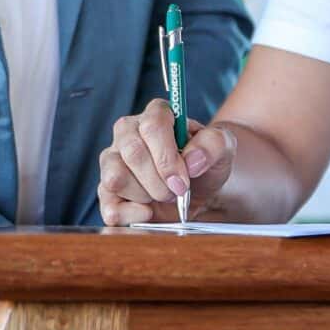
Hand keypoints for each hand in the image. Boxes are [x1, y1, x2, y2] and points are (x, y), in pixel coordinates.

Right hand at [98, 98, 235, 225]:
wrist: (198, 188)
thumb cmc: (204, 162)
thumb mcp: (223, 148)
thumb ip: (214, 144)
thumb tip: (192, 160)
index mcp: (156, 115)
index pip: (152, 126)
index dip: (167, 158)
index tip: (183, 180)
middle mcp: (128, 132)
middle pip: (133, 153)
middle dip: (159, 181)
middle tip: (176, 191)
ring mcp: (112, 160)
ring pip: (115, 177)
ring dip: (145, 194)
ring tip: (161, 196)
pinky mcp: (106, 190)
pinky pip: (108, 205)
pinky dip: (130, 214)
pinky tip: (148, 212)